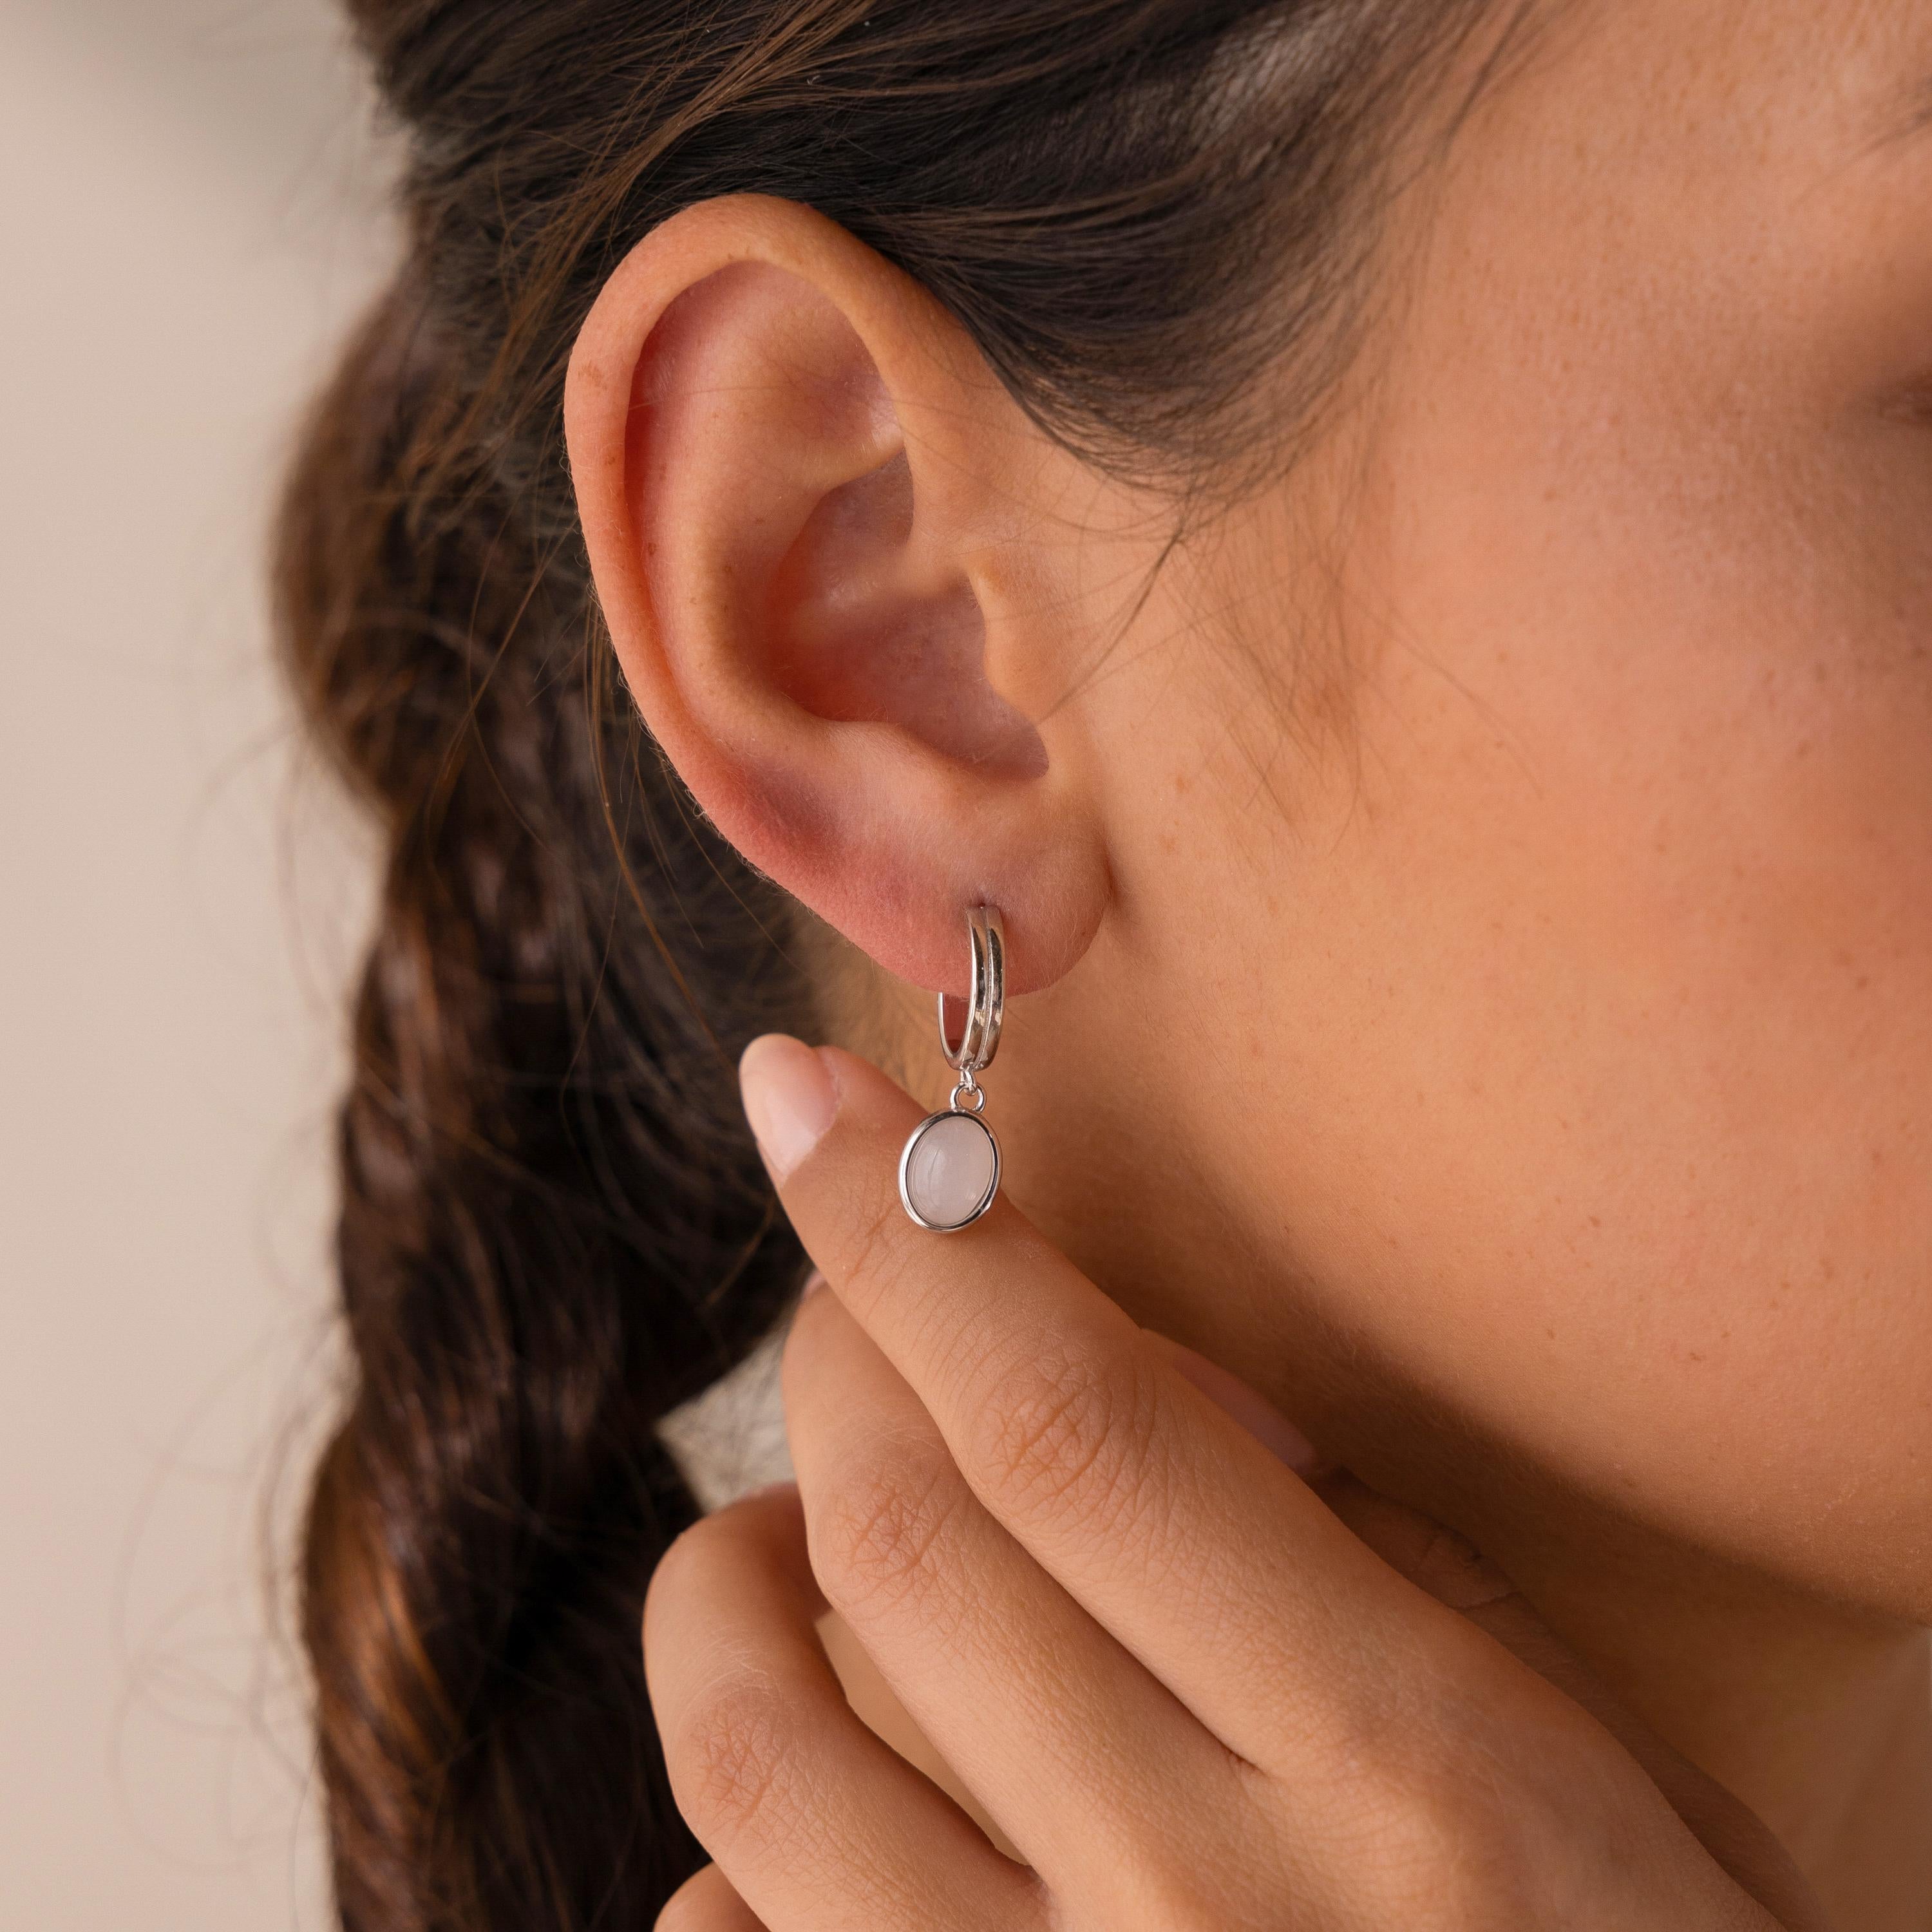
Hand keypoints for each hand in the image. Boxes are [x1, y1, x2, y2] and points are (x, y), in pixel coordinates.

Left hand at [645, 1039, 1825, 1930]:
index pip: (1074, 1421)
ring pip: (760, 1761)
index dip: (911, 1231)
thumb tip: (1156, 1380)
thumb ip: (1372, 1560)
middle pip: (902, 1543)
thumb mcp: (1589, 1760)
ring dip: (722, 1589)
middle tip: (843, 1285)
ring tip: (765, 1539)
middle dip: (833, 1349)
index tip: (810, 1099)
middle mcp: (1206, 1915)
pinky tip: (813, 1813)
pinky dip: (736, 1853)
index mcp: (1406, 1775)